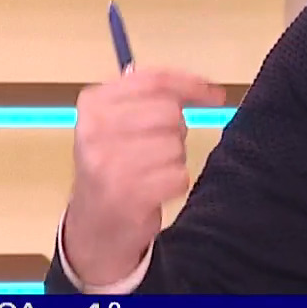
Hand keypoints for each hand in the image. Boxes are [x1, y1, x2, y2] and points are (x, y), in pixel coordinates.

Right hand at [61, 67, 223, 286]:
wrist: (92, 226)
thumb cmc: (113, 166)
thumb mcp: (116, 122)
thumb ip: (151, 97)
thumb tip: (203, 87)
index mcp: (93, 105)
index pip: (154, 81)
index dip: (191, 84)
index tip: (214, 94)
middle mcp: (94, 130)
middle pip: (169, 112)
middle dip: (175, 131)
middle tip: (158, 149)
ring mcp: (107, 163)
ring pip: (175, 145)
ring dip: (174, 160)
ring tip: (150, 171)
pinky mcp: (126, 194)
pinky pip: (179, 175)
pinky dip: (175, 183)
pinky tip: (154, 190)